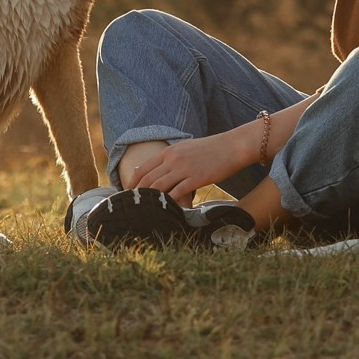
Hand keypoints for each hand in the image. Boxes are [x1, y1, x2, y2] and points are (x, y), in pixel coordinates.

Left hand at [121, 127, 255, 204]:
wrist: (232, 146)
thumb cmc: (209, 149)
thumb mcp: (185, 148)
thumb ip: (169, 158)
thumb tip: (153, 169)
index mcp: (169, 151)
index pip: (143, 168)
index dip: (132, 183)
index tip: (127, 194)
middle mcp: (173, 159)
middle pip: (148, 180)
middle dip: (137, 194)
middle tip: (133, 206)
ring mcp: (184, 169)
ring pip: (159, 187)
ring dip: (151, 200)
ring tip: (146, 211)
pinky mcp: (196, 179)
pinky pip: (177, 193)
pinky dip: (170, 203)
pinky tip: (167, 210)